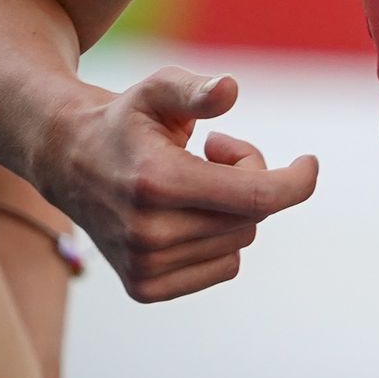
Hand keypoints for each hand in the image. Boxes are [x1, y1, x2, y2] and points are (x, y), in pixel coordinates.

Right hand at [46, 67, 318, 301]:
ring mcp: (144, 267)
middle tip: (214, 150)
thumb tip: (230, 89)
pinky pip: (225, 265)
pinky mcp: (145, 288)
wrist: (69, 162)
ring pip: (241, 239)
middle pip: (253, 215)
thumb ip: (196, 90)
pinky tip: (185, 214)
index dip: (296, 181)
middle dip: (249, 177)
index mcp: (157, 183)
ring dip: (233, 207)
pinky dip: (221, 238)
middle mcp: (149, 234)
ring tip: (192, 179)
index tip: (309, 162)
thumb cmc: (127, 120)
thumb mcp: (158, 89)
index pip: (256, 197)